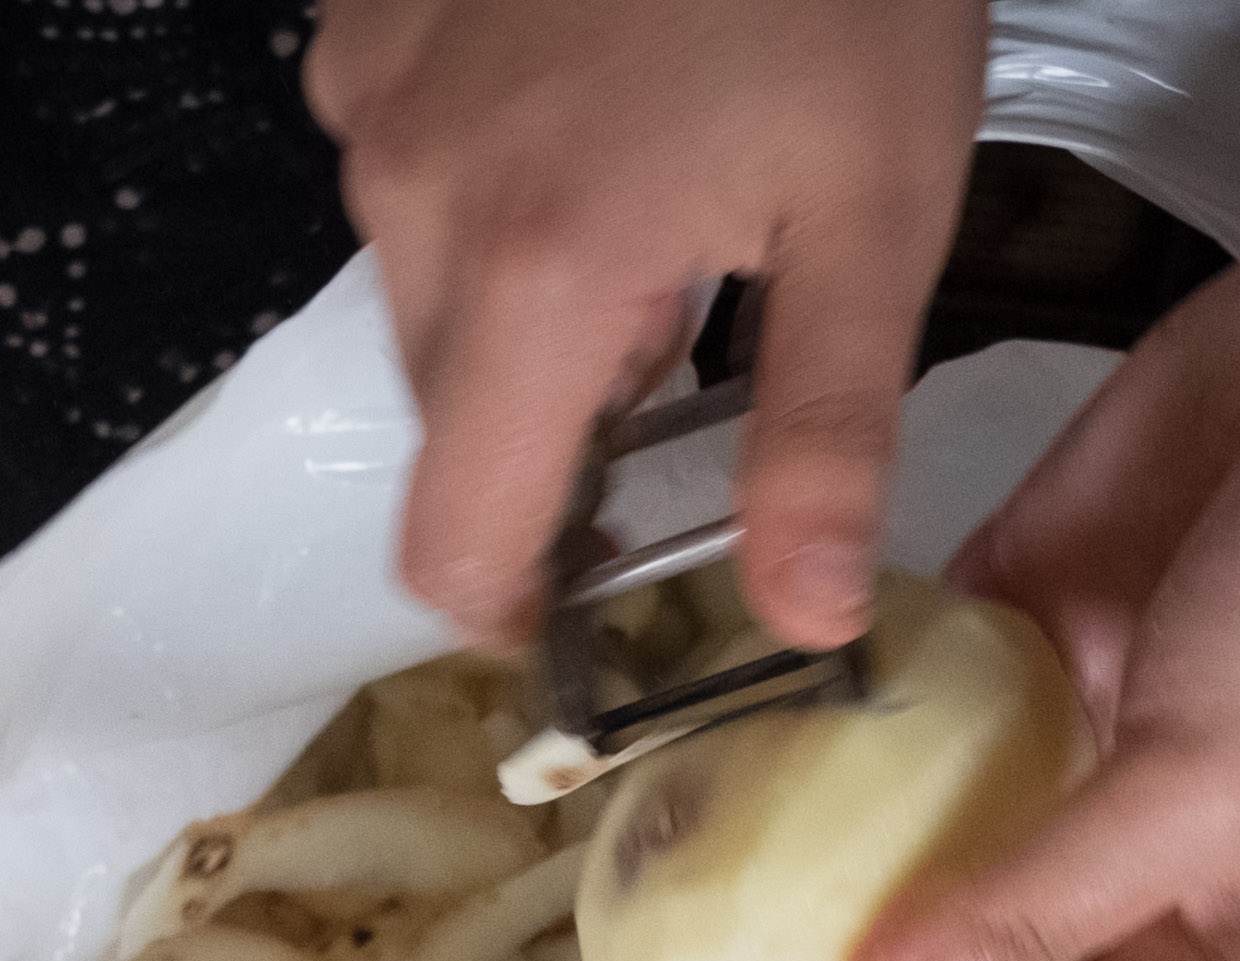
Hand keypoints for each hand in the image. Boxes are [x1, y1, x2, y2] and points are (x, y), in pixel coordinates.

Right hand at [309, 0, 986, 654]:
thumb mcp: (878, 222)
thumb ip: (826, 438)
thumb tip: (807, 622)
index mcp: (533, 272)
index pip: (451, 543)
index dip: (521, 605)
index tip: (597, 601)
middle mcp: (411, 197)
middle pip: (451, 422)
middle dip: (557, 426)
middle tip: (694, 338)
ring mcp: (370, 99)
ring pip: (428, 295)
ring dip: (530, 298)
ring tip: (660, 194)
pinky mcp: (361, 25)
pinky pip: (408, 172)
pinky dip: (491, 184)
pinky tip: (598, 109)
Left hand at [702, 54, 1239, 960]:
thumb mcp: (1203, 794)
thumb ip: (1033, 910)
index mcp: (1205, 950)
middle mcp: (1123, 861)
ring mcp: (1061, 732)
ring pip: (906, 836)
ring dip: (798, 879)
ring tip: (650, 939)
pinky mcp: (1016, 608)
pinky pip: (891, 690)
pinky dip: (812, 720)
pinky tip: (701, 766)